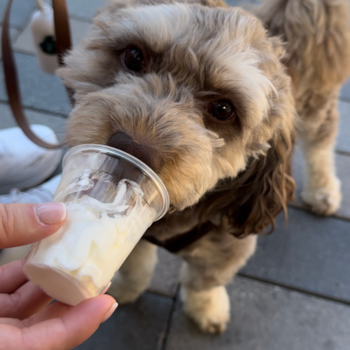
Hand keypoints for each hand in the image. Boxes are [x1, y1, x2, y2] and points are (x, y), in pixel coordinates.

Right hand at [0, 203, 117, 349]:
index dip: (77, 326)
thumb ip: (7, 226)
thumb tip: (56, 213)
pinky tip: (41, 256)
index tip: (107, 303)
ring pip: (22, 312)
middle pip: (37, 329)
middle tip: (99, 277)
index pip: (38, 345)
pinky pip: (6, 298)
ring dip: (50, 285)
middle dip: (71, 302)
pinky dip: (24, 278)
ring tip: (76, 260)